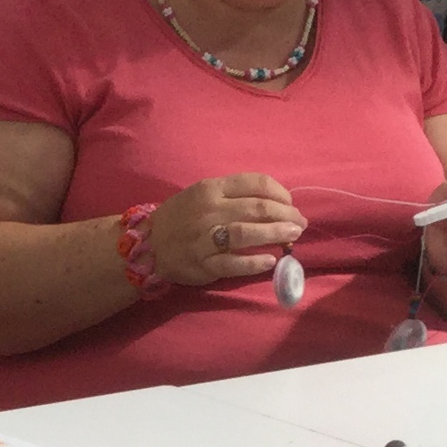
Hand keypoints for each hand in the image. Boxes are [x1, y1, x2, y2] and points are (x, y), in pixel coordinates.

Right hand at [146, 173, 305, 288]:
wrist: (146, 244)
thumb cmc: (181, 217)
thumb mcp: (203, 194)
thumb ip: (234, 195)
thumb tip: (275, 202)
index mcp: (211, 188)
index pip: (255, 183)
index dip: (280, 193)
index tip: (290, 203)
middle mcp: (209, 210)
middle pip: (257, 208)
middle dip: (286, 215)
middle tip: (299, 223)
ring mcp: (205, 238)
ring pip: (247, 233)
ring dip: (275, 234)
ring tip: (293, 236)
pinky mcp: (203, 263)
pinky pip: (234, 263)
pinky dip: (255, 262)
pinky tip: (270, 261)